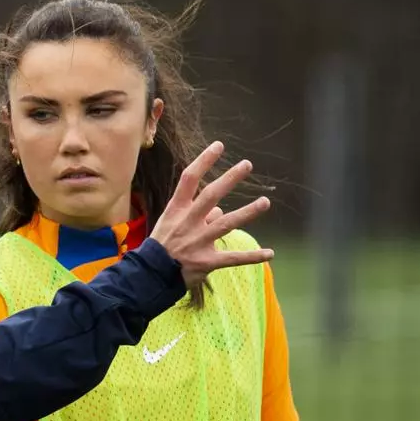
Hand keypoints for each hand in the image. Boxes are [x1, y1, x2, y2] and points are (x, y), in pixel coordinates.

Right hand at [150, 141, 273, 288]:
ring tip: (265, 202)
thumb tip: (219, 210)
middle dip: (230, 179)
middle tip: (247, 165)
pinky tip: (270, 253)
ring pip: (226, 224)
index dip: (204, 161)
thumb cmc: (162, 245)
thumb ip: (197, 215)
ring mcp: (198, 242)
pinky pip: (234, 258)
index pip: (189, 179)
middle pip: (211, 195)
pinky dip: (253, 256)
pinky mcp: (207, 261)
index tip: (219, 146)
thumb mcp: (171, 224)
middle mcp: (188, 222)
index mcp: (177, 210)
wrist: (150, 274)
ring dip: (247, 212)